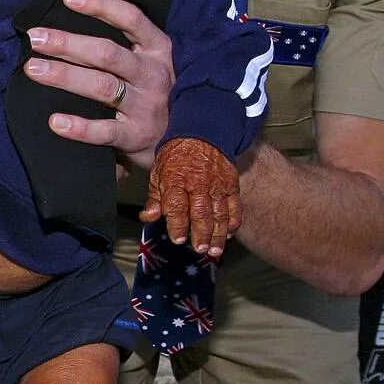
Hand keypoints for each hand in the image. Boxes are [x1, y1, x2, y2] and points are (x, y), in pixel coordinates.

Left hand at [23, 0, 173, 164]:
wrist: (178, 138)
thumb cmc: (148, 90)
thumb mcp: (146, 60)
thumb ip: (121, 42)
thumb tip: (70, 15)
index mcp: (156, 49)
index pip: (130, 19)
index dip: (100, 6)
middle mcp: (153, 74)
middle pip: (108, 53)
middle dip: (68, 43)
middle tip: (35, 37)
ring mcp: (146, 106)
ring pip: (102, 87)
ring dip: (65, 76)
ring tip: (33, 69)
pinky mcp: (136, 136)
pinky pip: (104, 131)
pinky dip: (79, 127)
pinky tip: (55, 121)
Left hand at [143, 138, 240, 257]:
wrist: (202, 133)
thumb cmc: (177, 155)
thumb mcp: (158, 172)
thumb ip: (155, 197)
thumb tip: (148, 217)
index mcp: (176, 180)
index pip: (176, 207)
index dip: (177, 225)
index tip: (178, 239)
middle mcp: (198, 183)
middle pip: (201, 213)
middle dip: (201, 235)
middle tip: (200, 249)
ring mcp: (217, 184)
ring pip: (220, 213)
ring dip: (218, 234)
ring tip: (214, 250)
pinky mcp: (231, 184)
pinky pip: (235, 206)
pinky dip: (233, 222)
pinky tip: (229, 234)